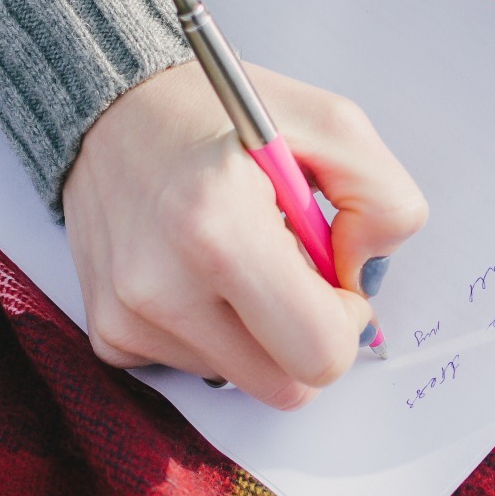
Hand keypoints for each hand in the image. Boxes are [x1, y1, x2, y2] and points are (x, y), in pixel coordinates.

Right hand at [63, 64, 427, 408]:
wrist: (110, 106)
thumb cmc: (220, 115)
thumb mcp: (331, 124)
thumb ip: (385, 200)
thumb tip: (367, 276)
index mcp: (219, 228)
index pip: (320, 353)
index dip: (347, 320)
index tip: (333, 276)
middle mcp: (162, 284)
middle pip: (286, 388)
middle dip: (308, 336)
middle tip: (295, 271)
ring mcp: (127, 317)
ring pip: (243, 379)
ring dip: (258, 329)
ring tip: (235, 254)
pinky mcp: (109, 334)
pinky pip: (195, 367)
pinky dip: (213, 329)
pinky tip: (197, 270)